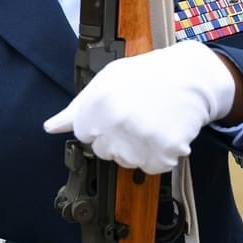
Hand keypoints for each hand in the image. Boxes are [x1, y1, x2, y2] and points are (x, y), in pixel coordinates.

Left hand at [44, 40, 235, 173]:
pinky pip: (152, 167)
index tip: (114, 113)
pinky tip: (163, 133)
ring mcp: (139, 137)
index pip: (83, 134)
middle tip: (135, 116)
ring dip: (138, 150)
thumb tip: (50, 127)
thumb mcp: (106, 81)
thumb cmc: (146, 76)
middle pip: (103, 151)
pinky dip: (159, 157)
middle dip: (116, 138)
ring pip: (127, 162)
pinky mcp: (164, 150)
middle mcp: (115, 121)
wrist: (191, 76)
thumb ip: (76, 108)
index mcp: (97, 102)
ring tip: (150, 123)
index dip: (99, 125)